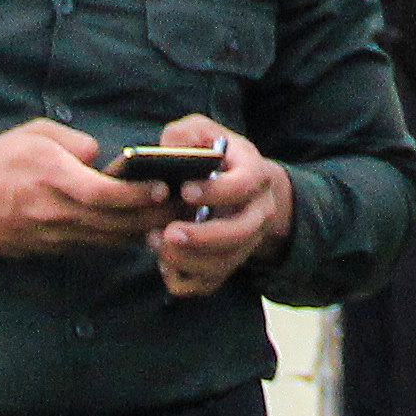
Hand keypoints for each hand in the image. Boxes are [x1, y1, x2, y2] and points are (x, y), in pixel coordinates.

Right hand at [0, 120, 171, 260]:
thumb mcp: (32, 133)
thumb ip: (71, 141)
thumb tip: (100, 156)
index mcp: (51, 177)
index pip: (103, 194)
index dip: (137, 194)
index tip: (162, 186)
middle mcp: (55, 211)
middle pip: (114, 222)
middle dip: (152, 216)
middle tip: (184, 207)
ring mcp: (54, 235)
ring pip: (108, 238)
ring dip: (142, 231)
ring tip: (173, 219)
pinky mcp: (52, 249)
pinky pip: (94, 245)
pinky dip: (120, 239)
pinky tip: (141, 230)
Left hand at [149, 118, 294, 299]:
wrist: (242, 187)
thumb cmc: (215, 155)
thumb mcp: (201, 132)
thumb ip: (184, 135)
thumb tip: (169, 150)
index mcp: (255, 174)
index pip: (244, 186)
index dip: (216, 192)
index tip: (185, 190)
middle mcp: (258, 212)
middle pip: (240, 234)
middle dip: (202, 237)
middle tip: (168, 232)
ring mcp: (247, 242)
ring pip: (224, 263)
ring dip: (188, 260)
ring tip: (156, 241)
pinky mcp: (229, 263)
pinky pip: (210, 283)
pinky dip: (184, 279)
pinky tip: (164, 262)